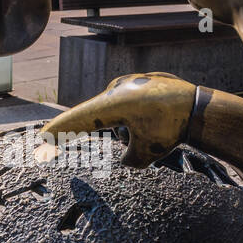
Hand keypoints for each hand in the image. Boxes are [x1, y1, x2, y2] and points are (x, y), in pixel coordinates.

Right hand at [41, 73, 197, 167]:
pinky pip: (125, 104)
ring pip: (112, 113)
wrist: (200, 107)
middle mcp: (116, 89)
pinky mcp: (138, 82)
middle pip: (93, 116)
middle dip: (85, 131)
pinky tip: (153, 122)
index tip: (41, 138)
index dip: (58, 131)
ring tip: (150, 134)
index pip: (78, 120)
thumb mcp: (145, 154)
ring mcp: (128, 83)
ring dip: (123, 127)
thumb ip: (125, 160)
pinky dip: (132, 118)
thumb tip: (124, 159)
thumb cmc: (172, 129)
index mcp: (113, 104)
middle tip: (50, 141)